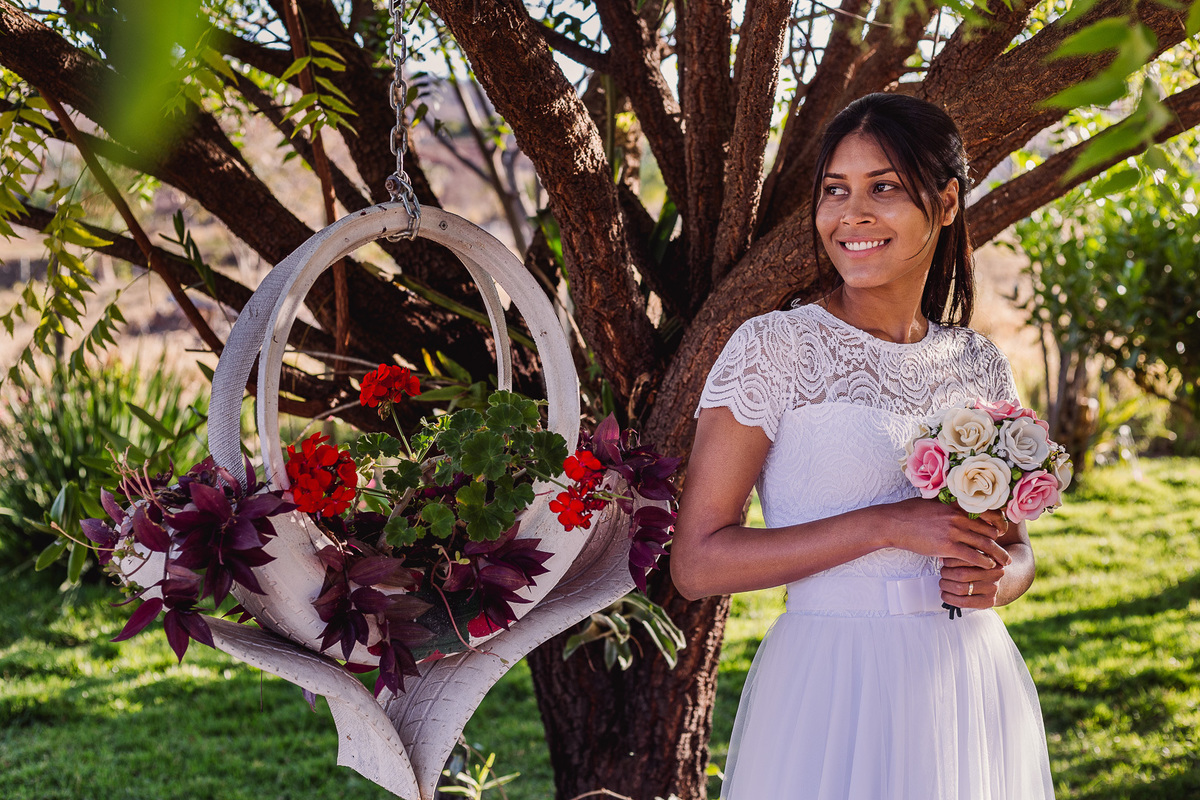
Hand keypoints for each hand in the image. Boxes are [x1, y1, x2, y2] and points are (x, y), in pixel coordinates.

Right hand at [881, 500, 1012, 569]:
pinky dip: (983, 562)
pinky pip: (972, 556)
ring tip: (1003, 562)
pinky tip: (988, 567)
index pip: (988, 511)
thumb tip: (954, 507)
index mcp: (956, 505)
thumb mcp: (931, 503)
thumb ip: (947, 505)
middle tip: (1004, 551)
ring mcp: (953, 531)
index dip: (999, 521)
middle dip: (1000, 541)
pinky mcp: (947, 546)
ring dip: (997, 555)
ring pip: (985, 544)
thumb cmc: (908, 513)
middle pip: (989, 529)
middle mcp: (958, 516)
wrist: (893, 523)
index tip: (1002, 530)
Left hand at [939, 554, 1007, 608]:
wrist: (999, 584)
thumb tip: (942, 559)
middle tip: (943, 573)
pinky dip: (949, 598)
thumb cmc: (981, 568)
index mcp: (990, 558)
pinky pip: (964, 602)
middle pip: (961, 574)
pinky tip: (944, 594)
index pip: (965, 558)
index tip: (945, 562)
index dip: (950, 561)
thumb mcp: (975, 557)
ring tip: (943, 583)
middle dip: (946, 574)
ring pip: (960, 589)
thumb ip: (961, 555)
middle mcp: (994, 573)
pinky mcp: (989, 601)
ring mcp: (993, 588)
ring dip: (945, 586)